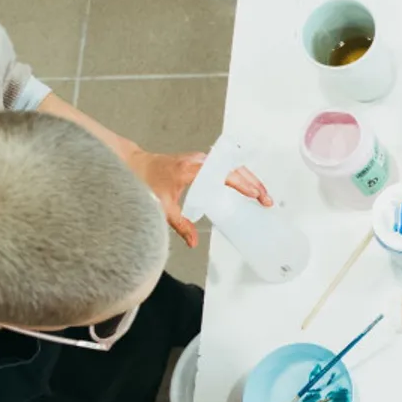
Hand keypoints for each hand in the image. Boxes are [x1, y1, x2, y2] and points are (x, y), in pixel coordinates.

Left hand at [126, 150, 273, 246]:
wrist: (135, 165)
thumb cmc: (146, 181)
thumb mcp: (163, 207)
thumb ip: (180, 225)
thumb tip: (193, 242)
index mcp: (192, 169)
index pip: (224, 174)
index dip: (242, 184)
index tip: (255, 195)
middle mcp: (200, 160)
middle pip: (235, 168)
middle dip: (253, 183)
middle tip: (266, 199)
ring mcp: (202, 159)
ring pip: (233, 165)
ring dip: (249, 178)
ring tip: (262, 195)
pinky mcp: (202, 161)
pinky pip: (226, 165)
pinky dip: (239, 175)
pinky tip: (247, 186)